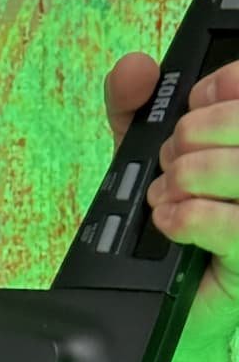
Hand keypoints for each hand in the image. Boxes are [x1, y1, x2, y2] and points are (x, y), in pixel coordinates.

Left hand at [105, 52, 238, 341]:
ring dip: (184, 180)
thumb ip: (134, 109)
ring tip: (168, 196)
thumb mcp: (143, 156)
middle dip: (188, 137)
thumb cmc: (170, 218)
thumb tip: (135, 67)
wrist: (167, 294)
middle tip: (170, 163)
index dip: (217, 87)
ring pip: (236, 168)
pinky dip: (187, 217)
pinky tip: (174, 223)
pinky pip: (230, 224)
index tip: (190, 104)